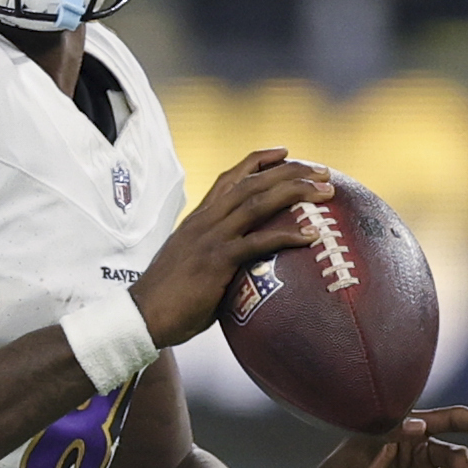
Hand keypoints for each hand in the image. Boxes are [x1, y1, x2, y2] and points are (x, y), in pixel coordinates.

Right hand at [131, 146, 334, 346]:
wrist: (142, 316)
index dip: (259, 161)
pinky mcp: (216, 260)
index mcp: (198, 218)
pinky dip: (288, 235)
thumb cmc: (168, 299)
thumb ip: (215, 256)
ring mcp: (211, 238)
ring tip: (325, 190)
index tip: (285, 152)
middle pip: (252, 181)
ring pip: (258, 201)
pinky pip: (259, 242)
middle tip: (322, 170)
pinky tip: (311, 236)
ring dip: (295, 191)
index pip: (231, 177)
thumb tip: (244, 268)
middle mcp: (205, 220)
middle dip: (290, 170)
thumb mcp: (191, 265)